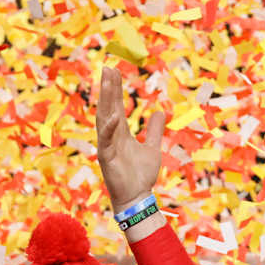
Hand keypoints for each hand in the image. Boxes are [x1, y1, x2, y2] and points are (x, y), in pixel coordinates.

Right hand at [94, 65, 165, 215]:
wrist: (137, 197)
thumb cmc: (141, 175)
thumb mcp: (152, 148)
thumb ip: (154, 131)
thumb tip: (160, 112)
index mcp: (120, 133)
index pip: (115, 106)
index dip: (115, 89)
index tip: (113, 70)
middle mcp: (111, 136)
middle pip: (108, 107)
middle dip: (108, 88)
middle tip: (107, 68)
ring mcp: (107, 146)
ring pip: (104, 119)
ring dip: (106, 101)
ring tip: (108, 82)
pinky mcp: (106, 159)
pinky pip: (106, 141)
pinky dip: (108, 129)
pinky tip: (112, 116)